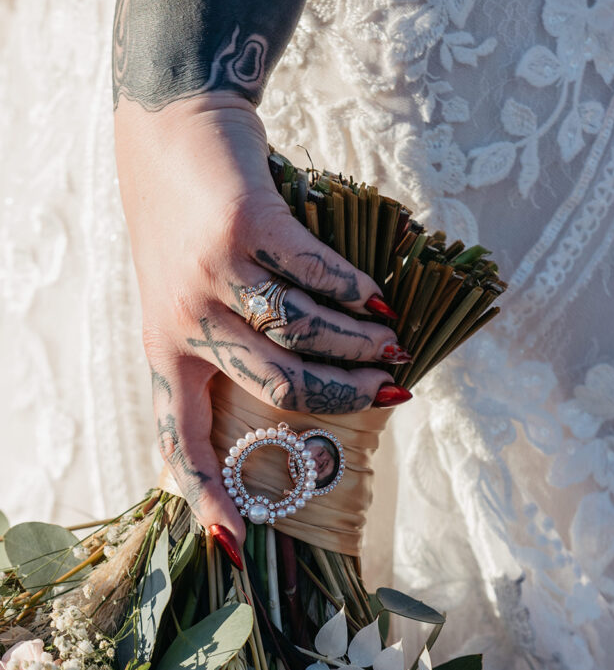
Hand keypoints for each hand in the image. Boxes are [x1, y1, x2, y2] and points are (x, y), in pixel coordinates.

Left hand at [115, 92, 408, 541]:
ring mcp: (210, 274)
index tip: (236, 542)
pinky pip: (316, 275)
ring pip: (304, 335)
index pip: (177, 438)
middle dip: (345, 397)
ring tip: (393, 340)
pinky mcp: (244, 224)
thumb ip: (226, 348)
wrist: (169, 127)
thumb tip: (313, 393)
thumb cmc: (184, 226)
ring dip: (361, 344)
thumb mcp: (182, 297)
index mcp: (164, 350)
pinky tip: (376, 293)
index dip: (207, 493)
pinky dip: (355, 290)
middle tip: (390, 388)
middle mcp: (182, 320)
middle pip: (279, 387)